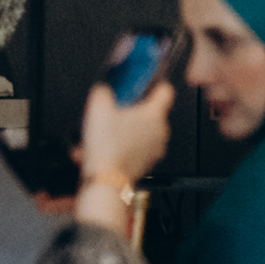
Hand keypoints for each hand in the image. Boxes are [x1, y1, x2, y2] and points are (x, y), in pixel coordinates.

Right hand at [79, 74, 171, 195]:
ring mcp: (156, 149)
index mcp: (155, 114)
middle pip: (150, 113)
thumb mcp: (98, 109)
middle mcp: (161, 131)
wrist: (106, 179)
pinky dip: (121, 147)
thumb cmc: (108, 147)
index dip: (156, 85)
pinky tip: (103, 149)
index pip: (166, 91)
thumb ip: (103, 92)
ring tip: (104, 134)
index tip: (149, 84)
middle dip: (132, 112)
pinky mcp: (147, 163)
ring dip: (124, 131)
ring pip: (142, 132)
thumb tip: (104, 89)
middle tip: (115, 113)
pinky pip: (136, 149)